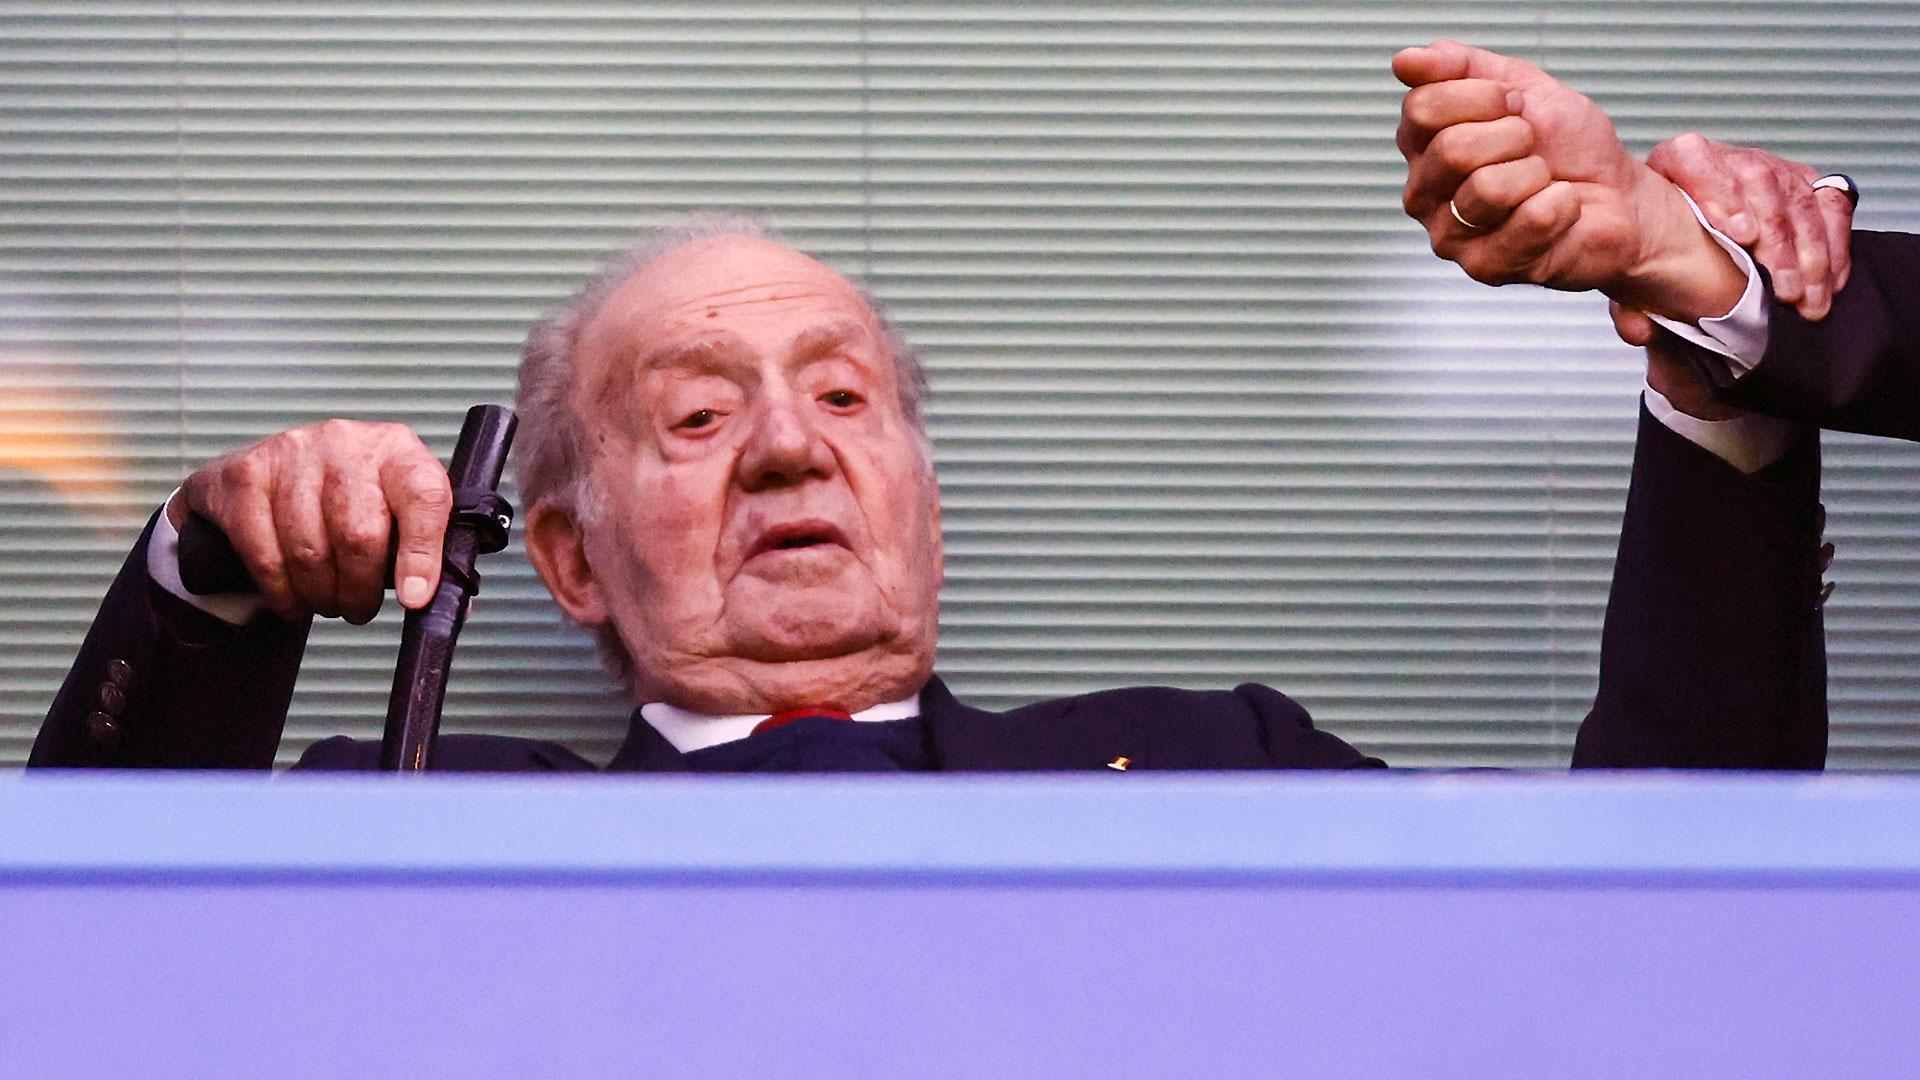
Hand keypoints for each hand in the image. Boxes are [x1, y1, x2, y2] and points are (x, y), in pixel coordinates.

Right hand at [170, 420, 451, 621]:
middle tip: (359, 609)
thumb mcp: (396, 514)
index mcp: (398, 451)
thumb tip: (447, 605)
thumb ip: (426, 554)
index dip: (421, 554)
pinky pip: (265, 554)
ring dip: (320, 594)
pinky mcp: (247, 475)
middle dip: (360, 589)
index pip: (423, 498)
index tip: (415, 598)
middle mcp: (346, 442)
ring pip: (311, 550)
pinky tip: (292, 598)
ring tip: (327, 601)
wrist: (272, 472)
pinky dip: (281, 591)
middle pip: (360, 534)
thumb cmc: (347, 499)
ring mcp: (292, 453)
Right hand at [1394, 40, 1744, 321]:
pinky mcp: (1485, 267)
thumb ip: (1460, 67)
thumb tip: (1406, 61)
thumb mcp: (1521, 85)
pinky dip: (1562, 205)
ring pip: (1486, 189)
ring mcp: (1451, 234)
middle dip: (1513, 135)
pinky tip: (1560, 211)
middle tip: (1531, 146)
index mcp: (1425, 146)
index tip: (1514, 104)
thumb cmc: (1570, 150)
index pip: (1423, 108)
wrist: (1621, 198)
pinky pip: (1529, 220)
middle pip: (1451, 148)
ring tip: (1544, 181)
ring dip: (1535, 174)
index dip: (1483, 95)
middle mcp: (1427, 193)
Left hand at [1610, 134, 1855, 345]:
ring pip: (1797, 198)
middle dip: (1776, 240)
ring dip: (1808, 253)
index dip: (1720, 193)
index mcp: (1674, 163)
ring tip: (1805, 298)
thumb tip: (1639, 331)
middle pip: (1758, 181)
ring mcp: (1770, 167)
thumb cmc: (1661, 248)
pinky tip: (1829, 282)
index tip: (1741, 235)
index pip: (1694, 160)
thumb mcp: (1637, 269)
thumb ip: (1630, 300)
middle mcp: (1726, 158)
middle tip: (1782, 288)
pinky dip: (1835, 246)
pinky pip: (1830, 205)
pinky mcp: (1804, 182)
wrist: (1689, 234)